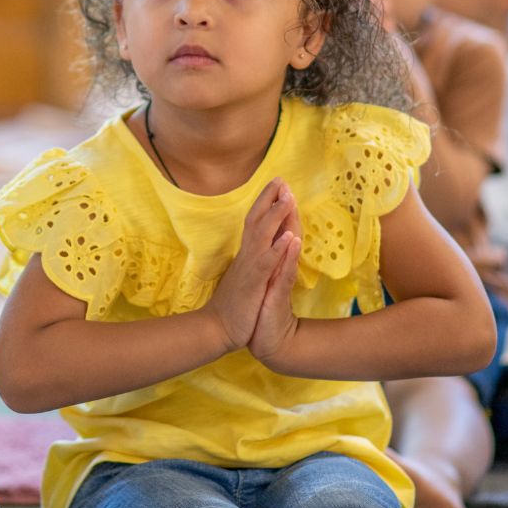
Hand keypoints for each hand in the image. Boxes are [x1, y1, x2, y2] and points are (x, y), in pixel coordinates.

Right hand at [203, 180, 300, 352]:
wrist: (217, 328)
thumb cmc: (234, 303)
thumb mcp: (247, 277)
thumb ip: (255, 259)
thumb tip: (263, 244)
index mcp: (246, 254)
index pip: (255, 221)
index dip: (266, 202)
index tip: (277, 184)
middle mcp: (246, 255)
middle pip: (257, 219)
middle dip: (270, 199)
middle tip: (281, 179)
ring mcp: (249, 268)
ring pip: (262, 235)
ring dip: (275, 216)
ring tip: (288, 198)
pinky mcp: (253, 283)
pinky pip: (267, 263)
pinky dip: (278, 248)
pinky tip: (289, 236)